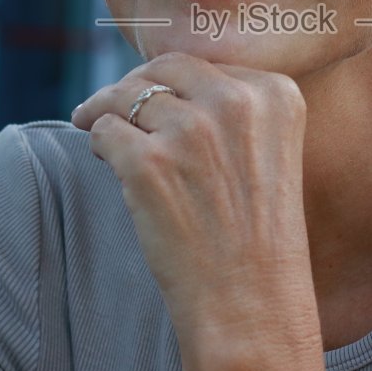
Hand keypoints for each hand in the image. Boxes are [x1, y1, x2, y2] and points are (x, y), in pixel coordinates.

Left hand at [70, 53, 317, 350]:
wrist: (252, 306)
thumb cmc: (258, 239)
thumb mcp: (269, 155)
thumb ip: (234, 111)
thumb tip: (164, 80)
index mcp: (275, 93)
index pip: (206, 64)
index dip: (174, 81)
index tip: (159, 98)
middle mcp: (236, 102)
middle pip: (163, 68)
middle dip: (134, 84)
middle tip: (112, 103)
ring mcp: (190, 131)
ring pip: (126, 95)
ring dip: (106, 110)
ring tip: (95, 126)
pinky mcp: (148, 162)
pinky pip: (104, 130)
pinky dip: (97, 141)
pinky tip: (105, 159)